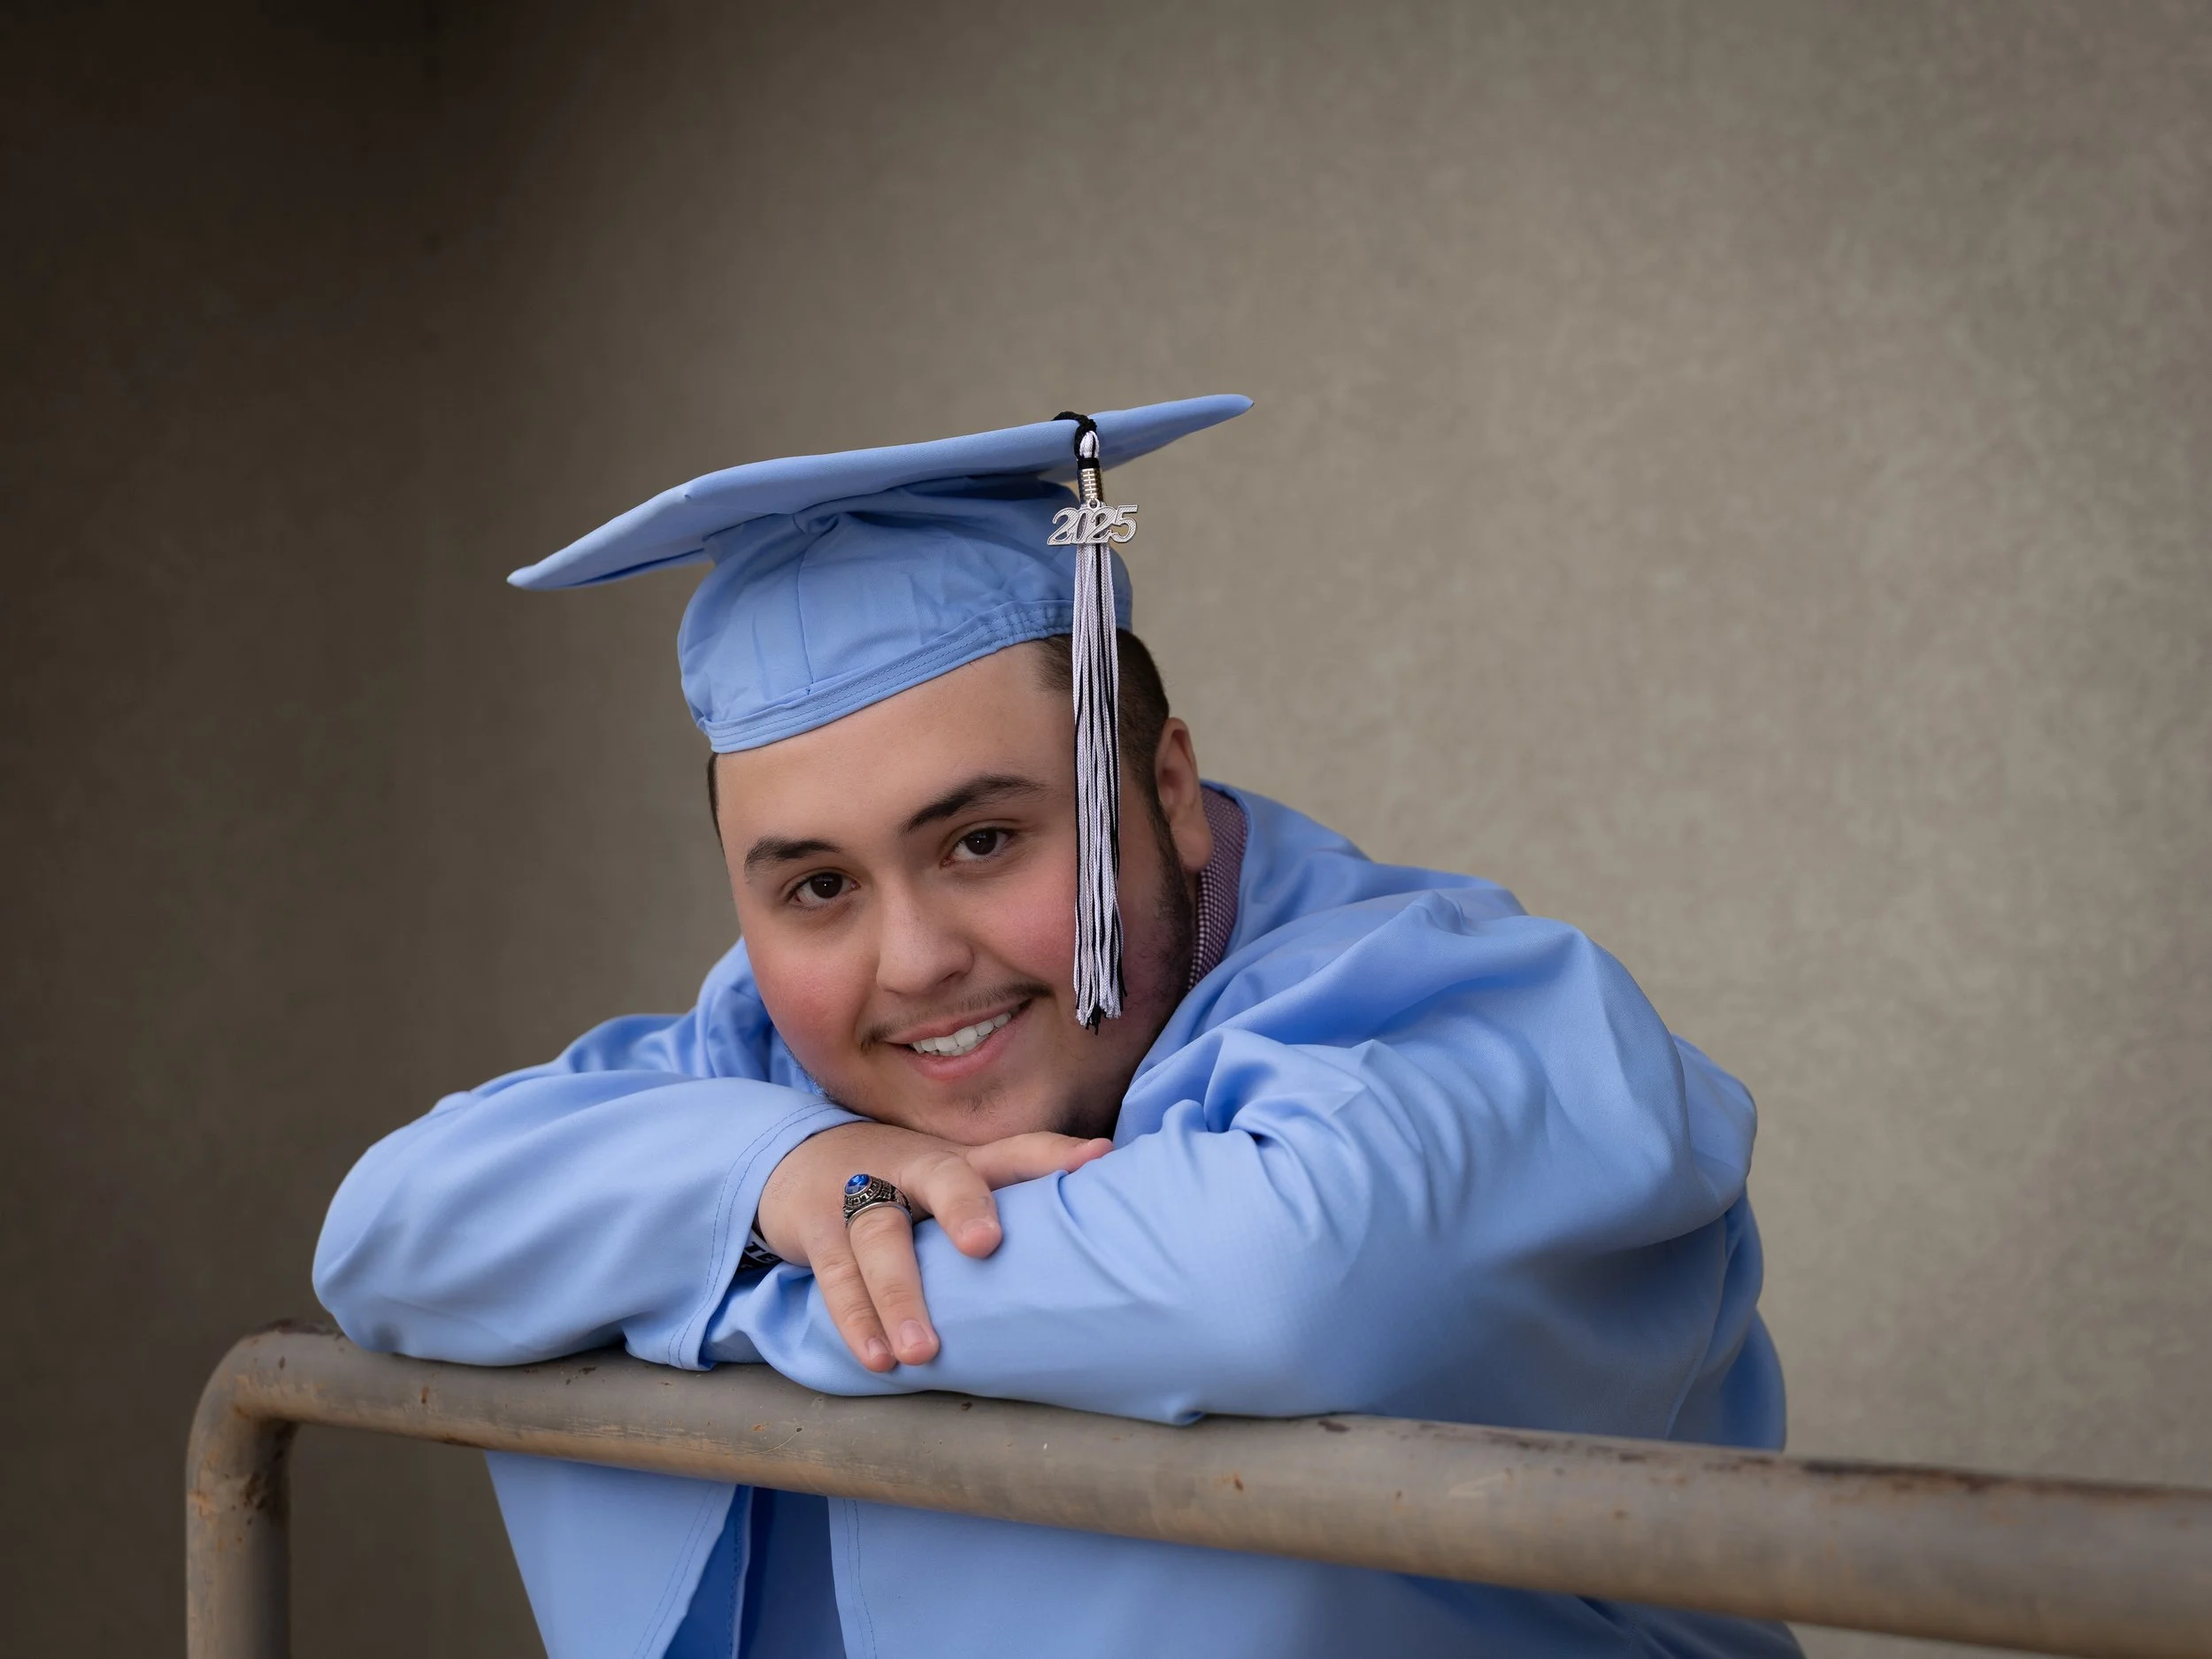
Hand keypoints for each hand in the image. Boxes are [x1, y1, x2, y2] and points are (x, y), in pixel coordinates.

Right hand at [754, 1121, 1110, 1372]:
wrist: (797, 1159)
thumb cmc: (902, 1182)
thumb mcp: (953, 1178)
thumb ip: (1016, 1191)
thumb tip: (1103, 1203)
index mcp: (958, 1160)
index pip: (1015, 1151)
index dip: (1055, 1155)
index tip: (1098, 1160)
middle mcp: (912, 1169)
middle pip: (942, 1178)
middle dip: (963, 1205)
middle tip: (986, 1246)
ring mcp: (859, 1196)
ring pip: (878, 1237)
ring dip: (900, 1295)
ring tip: (923, 1352)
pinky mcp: (817, 1228)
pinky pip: (835, 1275)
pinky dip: (856, 1319)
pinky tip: (877, 1359)